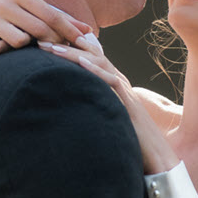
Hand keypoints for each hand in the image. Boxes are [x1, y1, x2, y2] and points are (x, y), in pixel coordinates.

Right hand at [0, 0, 91, 53]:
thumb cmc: (6, 0)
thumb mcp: (28, 0)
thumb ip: (57, 15)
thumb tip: (87, 30)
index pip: (52, 15)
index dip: (69, 31)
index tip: (81, 42)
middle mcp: (6, 4)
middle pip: (40, 30)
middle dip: (53, 42)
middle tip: (57, 47)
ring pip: (20, 42)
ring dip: (28, 47)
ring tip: (27, 43)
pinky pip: (0, 50)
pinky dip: (6, 51)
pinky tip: (6, 45)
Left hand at [40, 35, 179, 174]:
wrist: (157, 157)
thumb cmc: (130, 141)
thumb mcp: (105, 119)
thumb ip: (91, 108)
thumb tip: (69, 108)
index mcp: (111, 84)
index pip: (88, 59)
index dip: (68, 49)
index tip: (45, 43)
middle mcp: (118, 82)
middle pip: (91, 55)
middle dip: (65, 46)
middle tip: (40, 40)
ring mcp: (124, 91)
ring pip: (99, 63)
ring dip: (75, 53)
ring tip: (53, 47)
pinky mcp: (129, 103)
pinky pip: (112, 81)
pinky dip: (96, 70)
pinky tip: (81, 62)